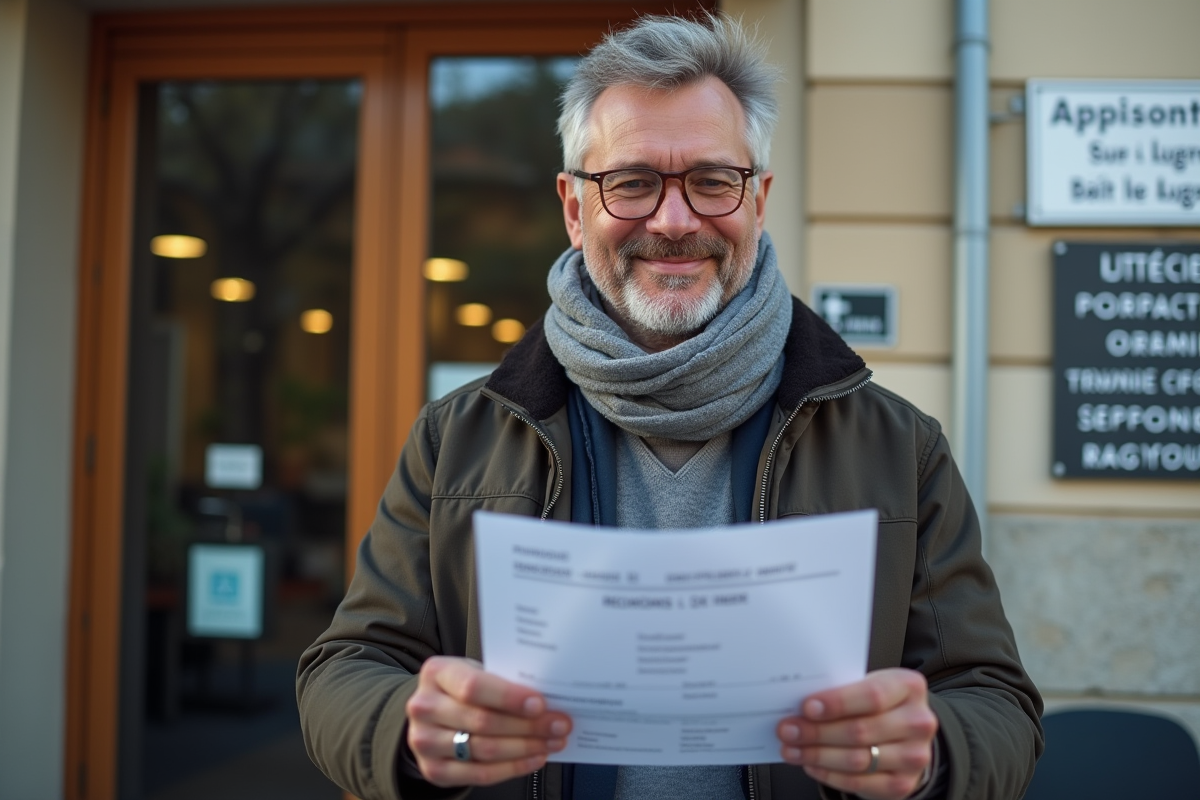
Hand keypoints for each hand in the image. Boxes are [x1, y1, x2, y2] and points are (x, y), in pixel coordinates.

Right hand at [405, 656, 571, 786]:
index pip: (473, 687)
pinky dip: (513, 767)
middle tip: (559, 725)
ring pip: (484, 750)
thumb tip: (548, 698)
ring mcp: (425, 741)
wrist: (431, 711)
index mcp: (437, 673)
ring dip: (525, 748)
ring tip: (552, 742)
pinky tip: (535, 758)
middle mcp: (424, 707)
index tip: (540, 704)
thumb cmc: (463, 687)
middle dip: (528, 725)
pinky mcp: (433, 770)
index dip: (509, 697)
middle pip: (483, 721)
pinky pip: (480, 774)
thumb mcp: (476, 671)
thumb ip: (503, 681)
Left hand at [777, 668, 936, 799]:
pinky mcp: (902, 784)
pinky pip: (859, 782)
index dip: (837, 703)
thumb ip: (840, 690)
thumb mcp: (865, 684)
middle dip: (817, 732)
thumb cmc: (876, 703)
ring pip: (858, 759)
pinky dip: (829, 774)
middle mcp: (918, 722)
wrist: (905, 732)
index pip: (872, 695)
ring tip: (792, 748)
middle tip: (788, 730)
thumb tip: (798, 704)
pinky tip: (811, 765)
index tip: (807, 707)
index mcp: (908, 687)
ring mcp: (914, 756)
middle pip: (861, 730)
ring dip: (817, 755)